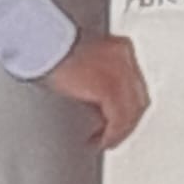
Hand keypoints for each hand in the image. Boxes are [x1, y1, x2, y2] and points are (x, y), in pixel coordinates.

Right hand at [42, 33, 150, 149]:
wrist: (44, 42)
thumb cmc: (52, 48)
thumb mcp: (82, 61)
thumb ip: (95, 77)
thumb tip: (95, 101)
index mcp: (120, 49)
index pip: (134, 83)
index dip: (128, 104)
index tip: (116, 117)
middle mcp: (125, 59)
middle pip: (138, 97)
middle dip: (128, 120)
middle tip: (114, 135)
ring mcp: (120, 73)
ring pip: (133, 110)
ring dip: (122, 131)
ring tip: (108, 141)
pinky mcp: (110, 88)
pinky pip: (120, 118)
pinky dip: (114, 134)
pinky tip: (103, 141)